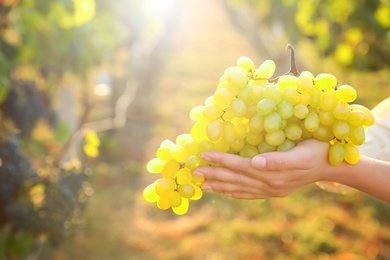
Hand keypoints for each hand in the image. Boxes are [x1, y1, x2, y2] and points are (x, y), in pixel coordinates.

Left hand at [193, 139, 330, 198]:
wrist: (332, 166)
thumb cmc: (316, 151)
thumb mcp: (300, 152)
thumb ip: (277, 159)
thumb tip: (255, 162)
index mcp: (272, 173)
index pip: (240, 165)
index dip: (221, 160)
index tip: (203, 155)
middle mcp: (269, 184)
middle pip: (236, 179)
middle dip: (214, 175)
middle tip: (194, 173)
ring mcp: (271, 190)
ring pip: (240, 188)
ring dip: (221, 186)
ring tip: (203, 185)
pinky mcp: (274, 191)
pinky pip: (250, 194)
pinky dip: (236, 193)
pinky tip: (226, 193)